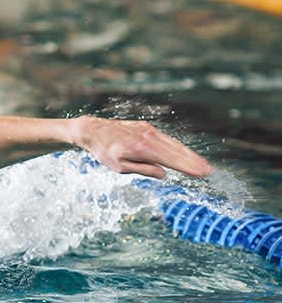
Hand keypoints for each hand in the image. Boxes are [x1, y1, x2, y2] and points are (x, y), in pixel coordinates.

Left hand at [71, 116, 212, 178]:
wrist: (94, 130)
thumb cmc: (105, 152)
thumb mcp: (120, 167)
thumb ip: (143, 170)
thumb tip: (164, 174)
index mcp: (143, 149)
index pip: (171, 160)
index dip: (188, 167)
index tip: (202, 173)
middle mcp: (149, 137)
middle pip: (177, 151)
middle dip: (193, 161)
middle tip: (209, 171)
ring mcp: (149, 131)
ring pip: (174, 144)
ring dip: (189, 154)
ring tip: (202, 164)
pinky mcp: (147, 128)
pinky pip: (166, 139)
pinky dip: (178, 147)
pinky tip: (186, 154)